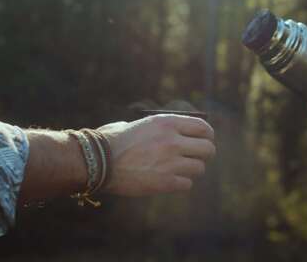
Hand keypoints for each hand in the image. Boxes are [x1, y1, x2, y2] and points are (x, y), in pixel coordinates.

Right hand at [97, 115, 215, 195]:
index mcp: (167, 123)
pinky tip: (167, 181)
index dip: (207, 136)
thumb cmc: (115, 140)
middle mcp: (172, 141)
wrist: (98, 161)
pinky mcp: (165, 182)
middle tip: (195, 158)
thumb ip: (162, 128)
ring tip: (177, 170)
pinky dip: (180, 184)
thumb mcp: (140, 124)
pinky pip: (187, 184)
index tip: (204, 141)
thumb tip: (181, 132)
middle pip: (208, 149)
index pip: (203, 128)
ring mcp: (170, 162)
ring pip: (199, 168)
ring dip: (190, 170)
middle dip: (204, 155)